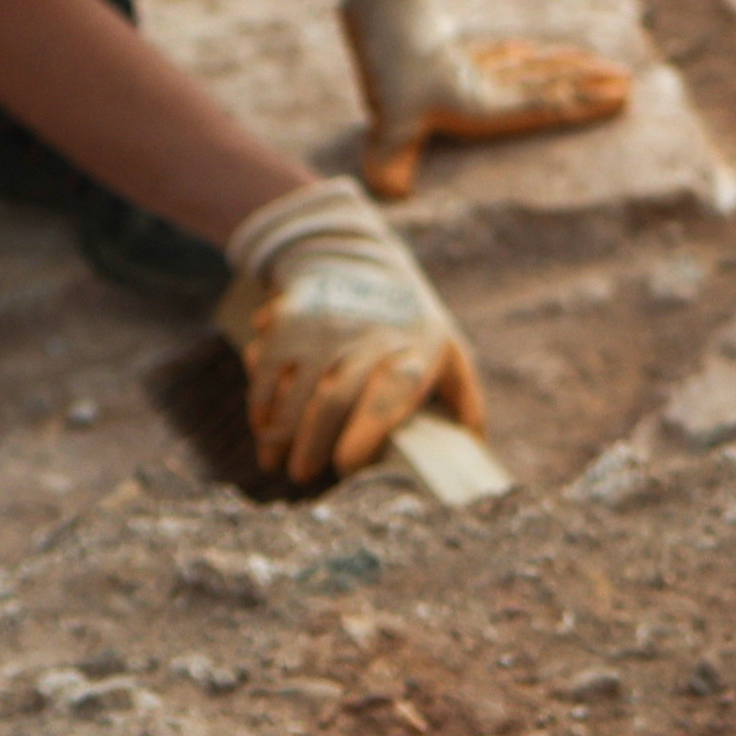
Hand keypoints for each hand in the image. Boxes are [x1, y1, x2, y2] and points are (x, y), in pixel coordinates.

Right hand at [215, 180, 481, 485]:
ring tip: (274, 460)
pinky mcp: (292, 316)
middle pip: (335, 397)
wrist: (360, 259)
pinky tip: (262, 425)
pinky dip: (260, 398)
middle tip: (302, 476)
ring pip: (296, 384)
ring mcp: (329, 324)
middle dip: (313, 442)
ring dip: (279, 429)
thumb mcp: (448, 351)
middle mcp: (372, 336)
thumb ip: (464, 400)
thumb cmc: (410, 326)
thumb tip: (475, 448)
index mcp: (417, 352)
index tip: (346, 466)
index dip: (365, 433)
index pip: (390, 397)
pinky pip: (270, 363)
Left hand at [336, 0, 637, 205]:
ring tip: (594, 61)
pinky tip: (527, 47)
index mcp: (484, 105)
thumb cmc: (390, 73)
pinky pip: (498, 51)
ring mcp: (474, 64)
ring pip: (531, 64)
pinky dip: (520, 51)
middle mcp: (488, 84)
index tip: (620, 98)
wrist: (383, 13)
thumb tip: (390, 195)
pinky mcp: (455, 49)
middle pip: (549, 82)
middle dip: (590, 82)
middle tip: (627, 79)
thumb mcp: (391, 122)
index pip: (545, 106)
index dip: (584, 105)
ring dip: (566, 64)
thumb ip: (394, 159)